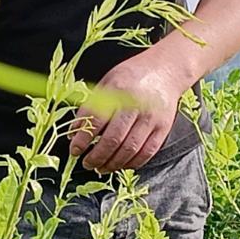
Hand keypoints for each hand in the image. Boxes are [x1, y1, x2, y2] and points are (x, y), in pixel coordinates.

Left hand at [68, 50, 189, 172]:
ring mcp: (152, 119)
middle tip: (86, 163)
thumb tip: (74, 133)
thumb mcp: (106, 84)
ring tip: (100, 168)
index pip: (95, 121)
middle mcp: (136, 106)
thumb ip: (91, 107)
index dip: (82, 139)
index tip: (74, 150)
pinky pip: (147, 152)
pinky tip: (120, 165)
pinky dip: (132, 163)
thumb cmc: (130, 77)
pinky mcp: (164, 128)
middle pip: (113, 139)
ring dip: (113, 163)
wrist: (166, 71)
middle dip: (96, 156)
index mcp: (117, 92)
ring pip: (130, 149)